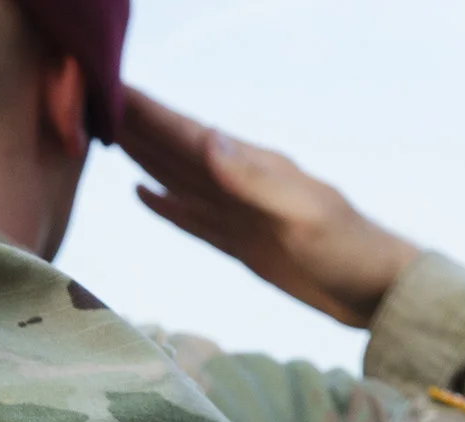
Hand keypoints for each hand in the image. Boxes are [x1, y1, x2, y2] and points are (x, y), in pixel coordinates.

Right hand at [117, 87, 419, 328]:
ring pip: (178, 179)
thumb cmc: (351, 250)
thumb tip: (206, 139)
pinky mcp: (244, 245)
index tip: (106, 85)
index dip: (147, 111)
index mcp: (253, 167)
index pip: (188, 133)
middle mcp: (241, 183)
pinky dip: (166, 205)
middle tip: (85, 101)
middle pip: (175, 149)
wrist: (379, 293)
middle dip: (134, 125)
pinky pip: (195, 219)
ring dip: (142, 157)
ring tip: (102, 136)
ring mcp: (241, 213)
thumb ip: (253, 180)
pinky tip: (141, 193)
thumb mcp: (303, 214)